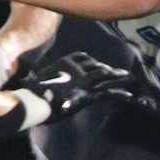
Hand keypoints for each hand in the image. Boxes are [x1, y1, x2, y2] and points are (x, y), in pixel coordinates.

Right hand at [17, 52, 138, 120]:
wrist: (32, 103)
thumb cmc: (29, 94)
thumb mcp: (35, 81)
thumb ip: (39, 78)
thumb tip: (29, 79)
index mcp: (63, 63)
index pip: (82, 56)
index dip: (91, 61)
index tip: (97, 65)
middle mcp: (75, 69)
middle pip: (96, 65)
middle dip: (108, 69)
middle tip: (121, 72)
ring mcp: (82, 82)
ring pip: (105, 76)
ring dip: (118, 76)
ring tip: (130, 77)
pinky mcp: (87, 96)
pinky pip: (107, 94)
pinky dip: (119, 95)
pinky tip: (130, 96)